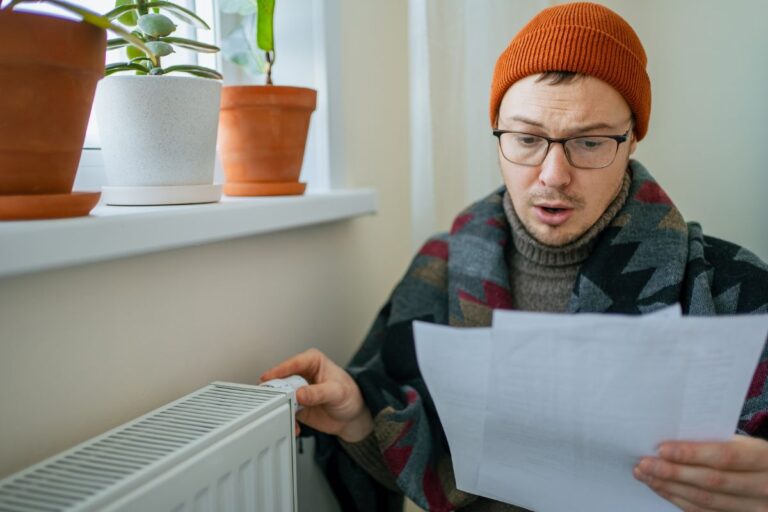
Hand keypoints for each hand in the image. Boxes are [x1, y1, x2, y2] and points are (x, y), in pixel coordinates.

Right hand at [260, 348, 373, 442]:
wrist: (353, 416)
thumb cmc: (350, 396)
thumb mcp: (336, 392)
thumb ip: (318, 393)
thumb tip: (299, 394)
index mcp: (313, 361)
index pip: (293, 363)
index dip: (279, 371)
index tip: (268, 379)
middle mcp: (302, 374)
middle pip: (282, 380)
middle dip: (278, 393)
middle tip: (277, 402)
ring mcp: (297, 390)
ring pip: (280, 396)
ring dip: (281, 408)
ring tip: (287, 417)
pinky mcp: (295, 405)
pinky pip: (285, 411)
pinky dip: (288, 420)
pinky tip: (295, 427)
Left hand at [633, 435, 767, 510]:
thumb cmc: (751, 454)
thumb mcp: (744, 443)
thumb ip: (715, 441)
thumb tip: (671, 440)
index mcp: (763, 458)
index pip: (725, 457)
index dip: (692, 454)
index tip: (662, 449)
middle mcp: (762, 486)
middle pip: (711, 481)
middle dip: (673, 472)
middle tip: (644, 463)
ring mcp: (753, 508)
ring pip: (706, 500)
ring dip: (670, 488)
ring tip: (645, 474)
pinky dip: (678, 500)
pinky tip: (660, 488)